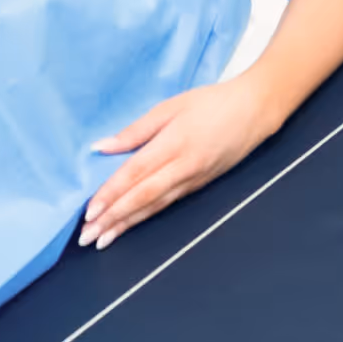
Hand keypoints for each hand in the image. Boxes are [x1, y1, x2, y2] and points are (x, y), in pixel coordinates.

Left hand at [78, 78, 281, 249]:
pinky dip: (146, 216)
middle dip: (113, 219)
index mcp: (174, 143)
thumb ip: (136, 130)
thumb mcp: (171, 106)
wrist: (255, 111)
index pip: (135, 174)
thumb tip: (102, 147)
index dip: (111, 194)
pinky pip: (167, 203)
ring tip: (103, 239)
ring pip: (154, 206)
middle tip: (87, 237)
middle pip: (142, 197)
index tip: (89, 212)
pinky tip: (130, 224)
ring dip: (126, 225)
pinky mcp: (200, 185)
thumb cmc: (212, 102)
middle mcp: (183, 167)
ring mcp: (193, 179)